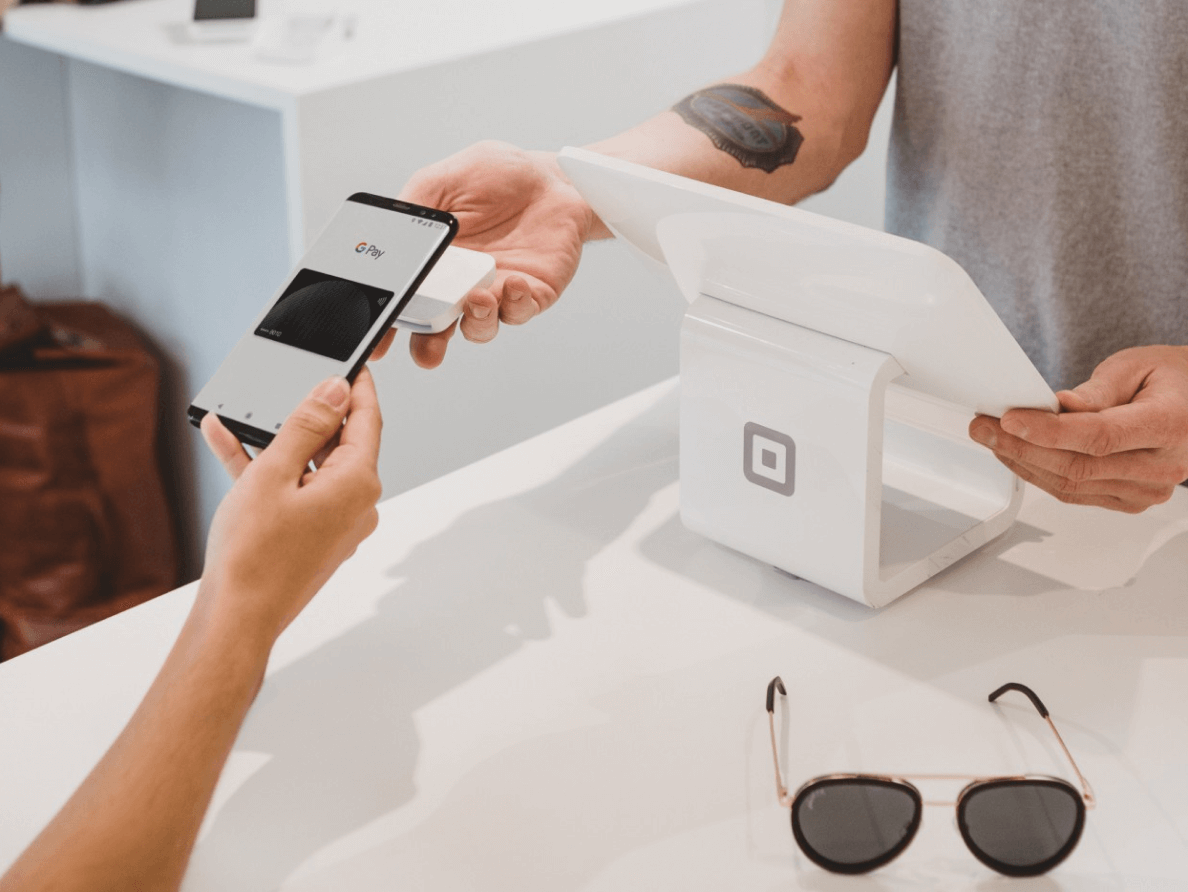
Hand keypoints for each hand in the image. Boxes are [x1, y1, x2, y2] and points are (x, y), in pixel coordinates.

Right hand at [197, 369, 383, 643]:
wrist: (235, 618)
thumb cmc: (253, 556)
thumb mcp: (275, 472)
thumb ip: (306, 425)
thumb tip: (335, 391)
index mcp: (358, 484)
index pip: (367, 420)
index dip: (358, 387)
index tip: (353, 362)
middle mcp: (357, 505)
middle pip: (339, 443)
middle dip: (309, 415)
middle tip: (287, 386)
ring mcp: (336, 525)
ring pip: (311, 467)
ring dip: (277, 442)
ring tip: (241, 415)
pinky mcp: (313, 538)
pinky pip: (296, 492)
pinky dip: (268, 471)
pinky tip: (229, 445)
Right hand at [369, 141, 601, 367]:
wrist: (545, 175)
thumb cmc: (493, 177)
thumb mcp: (439, 183)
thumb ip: (411, 214)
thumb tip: (383, 239)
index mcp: (432, 266)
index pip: (407, 303)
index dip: (390, 325)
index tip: (379, 341)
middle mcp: (461, 287)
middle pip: (438, 331)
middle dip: (429, 345)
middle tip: (428, 348)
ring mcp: (496, 293)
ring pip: (480, 327)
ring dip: (476, 320)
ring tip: (477, 299)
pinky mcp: (532, 293)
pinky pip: (521, 310)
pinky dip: (516, 302)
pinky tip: (513, 281)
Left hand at [969, 346, 1187, 512]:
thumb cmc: (1172, 380)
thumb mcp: (1136, 366)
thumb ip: (1097, 391)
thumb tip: (1056, 407)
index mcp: (1170, 425)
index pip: (1100, 436)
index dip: (1048, 431)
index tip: (1009, 419)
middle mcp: (1163, 466)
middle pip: (1078, 466)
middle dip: (1020, 446)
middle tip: (983, 427)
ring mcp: (1148, 490)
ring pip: (1071, 485)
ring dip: (1023, 463)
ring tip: (991, 439)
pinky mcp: (1131, 501)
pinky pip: (1076, 494)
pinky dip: (1041, 475)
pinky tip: (1017, 455)